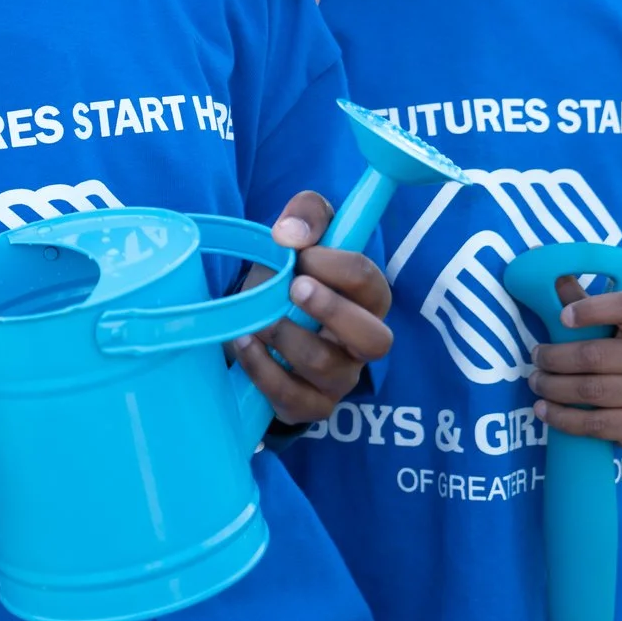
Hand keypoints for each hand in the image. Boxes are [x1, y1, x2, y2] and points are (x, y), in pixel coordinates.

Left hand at [230, 190, 393, 426]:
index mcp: (368, 299)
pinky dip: (263, 370)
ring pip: (327, 367)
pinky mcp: (310, 405)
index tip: (301, 253)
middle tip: (294, 287)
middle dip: (332, 311)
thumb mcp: (300, 233)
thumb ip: (307, 215)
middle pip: (375, 339)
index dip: (337, 266)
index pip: (371, 283)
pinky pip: (294, 399)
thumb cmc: (289, 273)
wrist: (254, 317)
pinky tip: (245, 343)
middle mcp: (362, 343)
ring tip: (258, 318)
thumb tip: (290, 234)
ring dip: (286, 337)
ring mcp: (339, 379)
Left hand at [529, 276, 621, 448]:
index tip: (562, 317)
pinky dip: (564, 420)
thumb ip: (582, 298)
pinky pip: (597, 426)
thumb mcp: (616, 320)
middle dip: (554, 358)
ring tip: (536, 382)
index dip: (592, 309)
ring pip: (591, 392)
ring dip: (553, 388)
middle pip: (594, 356)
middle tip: (535, 358)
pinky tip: (545, 410)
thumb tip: (546, 267)